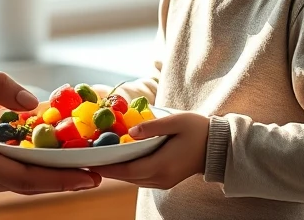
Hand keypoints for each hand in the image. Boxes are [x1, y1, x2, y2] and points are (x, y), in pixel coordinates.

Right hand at [0, 69, 101, 196]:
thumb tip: (32, 101)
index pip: (26, 176)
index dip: (60, 177)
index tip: (90, 176)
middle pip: (27, 184)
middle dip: (62, 179)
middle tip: (96, 173)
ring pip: (17, 184)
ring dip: (48, 176)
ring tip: (79, 167)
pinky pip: (5, 178)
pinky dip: (29, 172)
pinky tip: (46, 162)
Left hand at [90, 111, 209, 189]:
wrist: (217, 147)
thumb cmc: (198, 130)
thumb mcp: (176, 121)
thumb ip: (152, 126)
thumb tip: (130, 132)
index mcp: (161, 165)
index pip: (127, 170)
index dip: (106, 167)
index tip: (88, 161)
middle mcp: (160, 178)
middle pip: (126, 176)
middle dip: (106, 168)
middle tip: (86, 157)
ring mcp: (162, 182)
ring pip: (131, 179)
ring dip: (115, 170)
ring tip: (97, 157)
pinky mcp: (163, 180)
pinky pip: (139, 177)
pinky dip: (126, 170)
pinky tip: (118, 159)